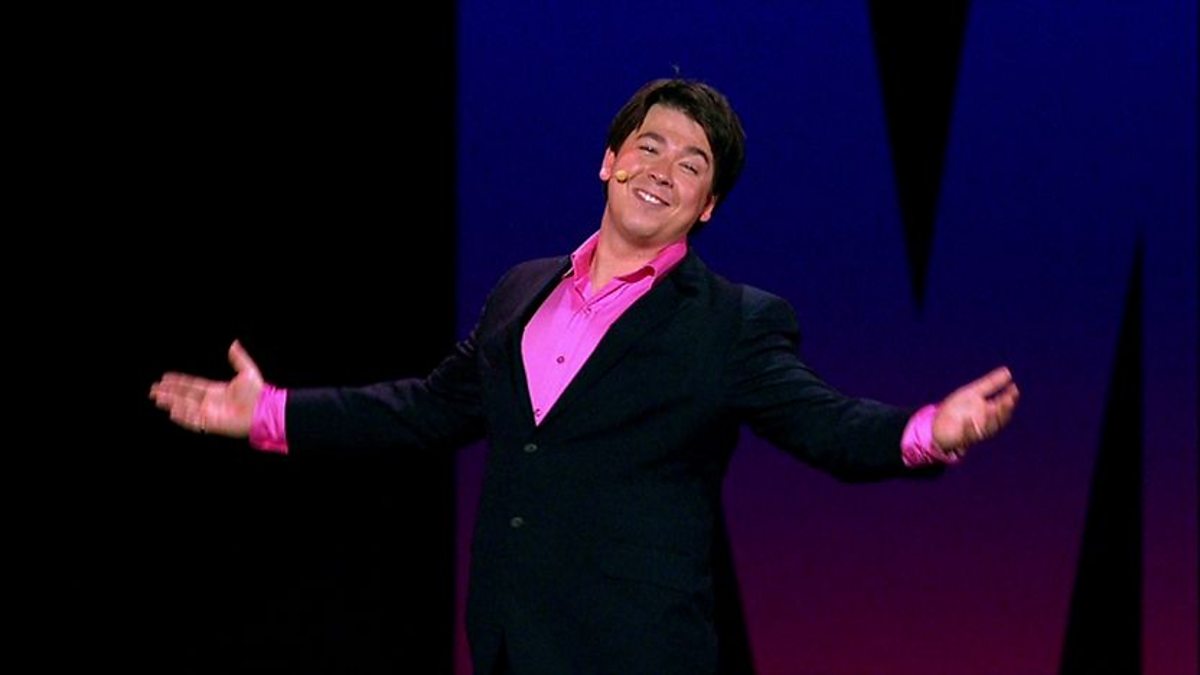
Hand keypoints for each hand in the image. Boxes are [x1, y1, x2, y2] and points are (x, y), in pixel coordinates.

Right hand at [149, 340, 263, 437]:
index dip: (178, 382)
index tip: (164, 378)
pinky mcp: (211, 423)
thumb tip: (233, 343)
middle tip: (153, 390)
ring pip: (184, 407)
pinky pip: (193, 420)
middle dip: (168, 393)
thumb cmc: (258, 393)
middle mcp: (210, 402)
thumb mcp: (247, 371)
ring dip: (170, 402)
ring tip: (157, 398)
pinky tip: (172, 411)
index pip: (191, 385)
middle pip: (183, 396)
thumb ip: (238, 358)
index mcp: (216, 390)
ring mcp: (209, 413)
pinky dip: (182, 416)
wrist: (264, 410)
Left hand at [932, 366, 1019, 456]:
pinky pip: (966, 436)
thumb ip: (990, 384)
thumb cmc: (958, 409)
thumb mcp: (973, 393)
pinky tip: (968, 420)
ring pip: (986, 429)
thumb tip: (1007, 372)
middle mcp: (984, 424)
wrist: (938, 425)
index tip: (1014, 388)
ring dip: (991, 419)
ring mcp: (973, 432)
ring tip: (993, 409)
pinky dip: (968, 428)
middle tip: (1009, 399)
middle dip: (1004, 410)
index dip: (1009, 399)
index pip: (1003, 407)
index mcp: (989, 412)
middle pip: (998, 419)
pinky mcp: (960, 439)